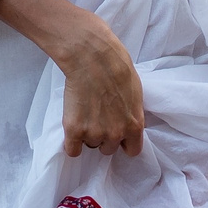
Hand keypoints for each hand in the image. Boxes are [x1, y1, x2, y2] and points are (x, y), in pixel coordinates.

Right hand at [0, 0, 144, 156]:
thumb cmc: (116, 66)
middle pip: (108, 148)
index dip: (124, 143)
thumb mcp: (136, 92)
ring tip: (84, 110)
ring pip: (90, 144)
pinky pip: (72, 150)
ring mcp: (95, 134)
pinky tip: (72, 127)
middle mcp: (116, 135)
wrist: (92, 56)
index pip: (133, 151)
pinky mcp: (74, 131)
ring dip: (87, 133)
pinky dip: (71, 142)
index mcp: (134, 125)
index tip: (118, 135)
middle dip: (104, 135)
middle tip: (97, 115)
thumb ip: (132, 113)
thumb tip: (127, 120)